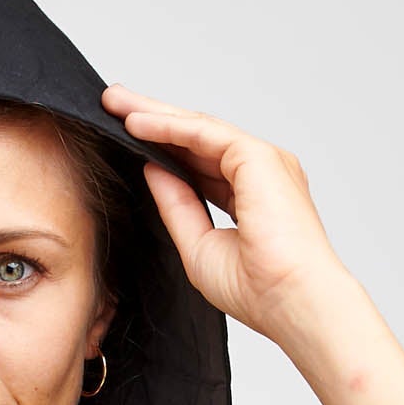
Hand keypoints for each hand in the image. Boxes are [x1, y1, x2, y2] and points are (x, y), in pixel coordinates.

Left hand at [99, 84, 350, 344]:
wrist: (290, 301)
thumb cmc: (256, 289)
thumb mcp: (198, 246)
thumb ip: (177, 206)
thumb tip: (153, 170)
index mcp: (250, 197)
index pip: (199, 165)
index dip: (163, 150)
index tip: (126, 139)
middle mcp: (259, 173)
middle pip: (196, 139)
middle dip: (154, 119)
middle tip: (113, 103)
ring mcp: (262, 161)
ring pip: (199, 128)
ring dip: (155, 114)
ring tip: (115, 103)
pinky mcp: (258, 157)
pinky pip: (205, 133)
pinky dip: (169, 126)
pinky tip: (137, 122)